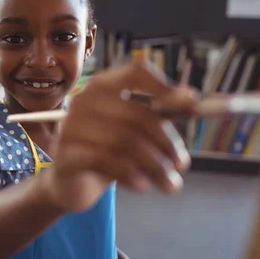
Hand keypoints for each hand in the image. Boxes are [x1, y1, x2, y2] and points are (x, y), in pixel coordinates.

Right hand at [43, 61, 197, 212]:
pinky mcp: (67, 155)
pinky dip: (132, 175)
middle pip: (139, 114)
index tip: (193, 105)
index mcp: (102, 86)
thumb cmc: (104, 152)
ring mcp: (72, 127)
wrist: (67, 184)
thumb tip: (192, 99)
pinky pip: (108, 162)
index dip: (165, 86)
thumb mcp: (133, 131)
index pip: (136, 72)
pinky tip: (142, 185)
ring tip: (170, 184)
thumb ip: (160, 114)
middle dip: (167, 142)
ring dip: (156, 166)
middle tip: (182, 165)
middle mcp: (84, 101)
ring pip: (127, 142)